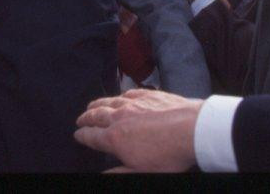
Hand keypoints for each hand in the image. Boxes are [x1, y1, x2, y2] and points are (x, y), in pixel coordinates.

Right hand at [74, 89, 202, 172]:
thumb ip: (120, 173)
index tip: (77, 134)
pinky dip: (120, 95)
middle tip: (80, 119)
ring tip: (92, 105)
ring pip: (110, 102)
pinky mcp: (148, 95)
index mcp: (115, 138)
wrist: (192, 129)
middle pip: (97, 116)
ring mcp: (134, 103)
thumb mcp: (142, 172)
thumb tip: (103, 175)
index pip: (92, 136)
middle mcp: (120, 117)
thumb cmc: (169, 154)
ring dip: (98, 104)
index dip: (82, 136)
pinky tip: (120, 96)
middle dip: (86, 118)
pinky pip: (128, 93)